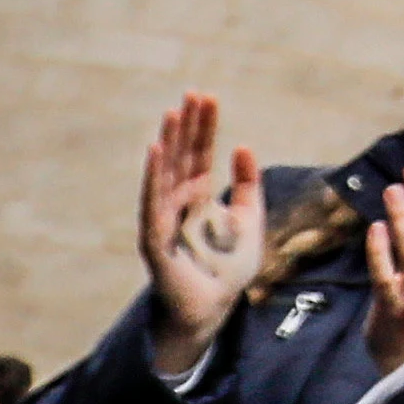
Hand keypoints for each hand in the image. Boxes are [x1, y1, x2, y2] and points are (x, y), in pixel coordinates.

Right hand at [136, 94, 262, 372]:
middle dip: (187, 127)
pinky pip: (153, 205)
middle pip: (182, 157)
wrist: (214, 309)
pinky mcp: (156, 240)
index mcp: (199, 197)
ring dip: (168, 144)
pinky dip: (153, 179)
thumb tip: (244, 146)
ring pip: (165, 175)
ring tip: (172, 114)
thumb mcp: (249, 219)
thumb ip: (249, 185)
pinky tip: (155, 152)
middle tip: (192, 94)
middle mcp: (178, 203)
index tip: (207, 96)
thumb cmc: (228, 267)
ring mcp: (165, 220)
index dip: (204, 126)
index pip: (201, 153)